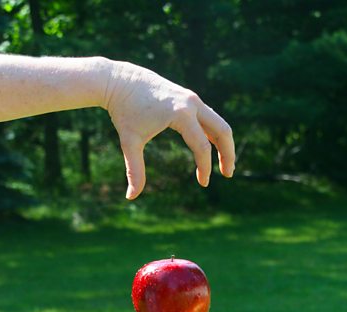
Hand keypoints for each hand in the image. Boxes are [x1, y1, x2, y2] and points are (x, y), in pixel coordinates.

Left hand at [103, 61, 235, 199]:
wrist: (118, 80)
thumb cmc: (124, 111)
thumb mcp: (130, 142)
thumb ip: (135, 170)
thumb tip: (131, 197)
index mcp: (180, 114)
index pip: (202, 147)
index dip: (205, 168)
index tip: (203, 183)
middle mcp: (191, 103)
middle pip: (222, 131)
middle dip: (228, 154)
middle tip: (227, 174)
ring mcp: (192, 99)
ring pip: (218, 123)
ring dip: (224, 144)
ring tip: (223, 165)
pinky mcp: (188, 98)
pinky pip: (208, 118)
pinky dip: (213, 134)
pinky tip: (210, 149)